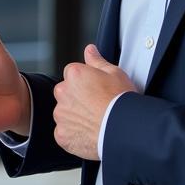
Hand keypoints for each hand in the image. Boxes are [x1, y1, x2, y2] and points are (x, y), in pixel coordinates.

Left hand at [52, 45, 136, 159]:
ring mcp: (61, 115)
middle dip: (77, 97)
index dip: (84, 81)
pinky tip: (90, 132)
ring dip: (74, 115)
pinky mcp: (62, 134)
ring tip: (95, 119)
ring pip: (64, 112)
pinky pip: (64, 132)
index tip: (94, 89)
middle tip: (96, 105)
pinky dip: (74, 134)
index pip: (72, 73)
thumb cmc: (120, 102)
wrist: (123, 129)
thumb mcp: (115, 73)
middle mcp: (63, 93)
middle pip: (66, 92)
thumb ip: (97, 60)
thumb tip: (90, 50)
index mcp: (74, 75)